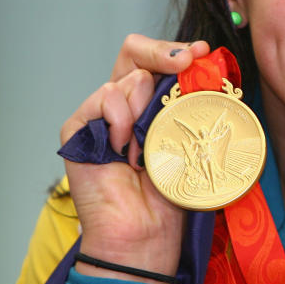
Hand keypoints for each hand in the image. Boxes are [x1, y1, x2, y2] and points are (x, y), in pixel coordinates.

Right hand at [61, 35, 210, 282]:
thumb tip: (206, 68)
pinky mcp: (78, 129)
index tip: (202, 53)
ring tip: (147, 147)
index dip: (176, 50)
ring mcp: (99, 115)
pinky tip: (125, 150)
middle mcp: (123, 104)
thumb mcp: (190, 139)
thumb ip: (189, 103)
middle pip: (136, 53)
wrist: (145, 232)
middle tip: (187, 61)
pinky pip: (104, 98)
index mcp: (149, 104)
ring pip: (129, 79)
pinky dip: (121, 119)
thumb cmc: (170, 194)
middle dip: (165, 53)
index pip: (156, 60)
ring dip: (147, 109)